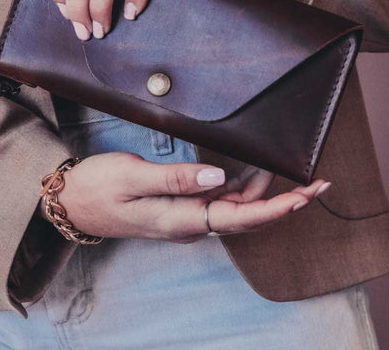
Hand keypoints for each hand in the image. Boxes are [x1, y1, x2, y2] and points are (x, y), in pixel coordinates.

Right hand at [39, 153, 328, 242]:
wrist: (73, 202)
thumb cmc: (101, 187)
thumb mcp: (136, 177)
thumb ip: (178, 179)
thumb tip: (219, 177)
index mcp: (184, 220)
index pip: (243, 217)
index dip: (280, 207)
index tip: (310, 193)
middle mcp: (191, 223)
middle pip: (249, 217)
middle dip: (285, 202)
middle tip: (315, 180)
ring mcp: (187, 217)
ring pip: (237, 208)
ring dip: (263, 191)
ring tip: (284, 166)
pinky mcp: (182, 207)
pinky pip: (220, 201)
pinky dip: (240, 187)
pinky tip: (248, 169)